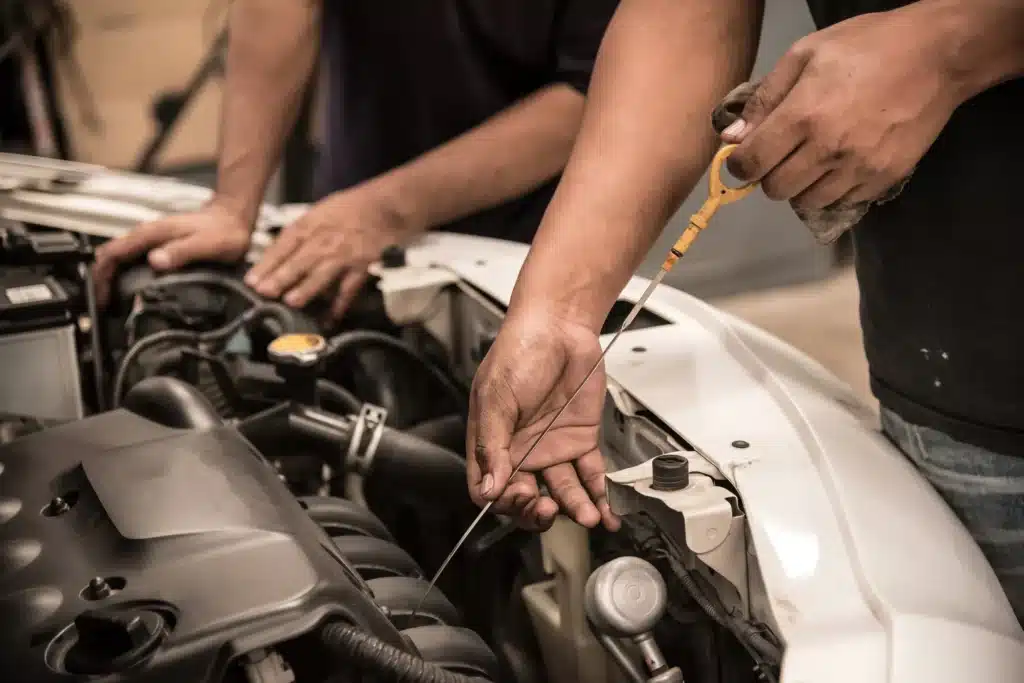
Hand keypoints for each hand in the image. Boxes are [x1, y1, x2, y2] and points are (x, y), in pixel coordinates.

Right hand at [92, 202, 250, 305]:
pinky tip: (131, 290)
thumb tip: (156, 261)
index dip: (101, 276)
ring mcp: (151, 239)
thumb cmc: (223, 231)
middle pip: (110, 257)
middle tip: (104, 306)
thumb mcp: (206, 244)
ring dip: (111, 279)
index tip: (101, 297)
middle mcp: (147, 235)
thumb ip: (182, 252)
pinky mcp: (158, 245)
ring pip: (119, 258)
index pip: (112, 253)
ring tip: (114, 303)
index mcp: (152, 234)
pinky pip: (132, 259)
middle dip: (101, 281)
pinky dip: (124, 275)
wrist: (232, 218)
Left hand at [244, 186, 411, 320]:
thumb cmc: (349, 209)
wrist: (384, 207)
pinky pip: (349, 288)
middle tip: (263, 293)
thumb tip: (276, 257)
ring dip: (306, 289)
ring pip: (322, 274)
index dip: (267, 264)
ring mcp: (343, 255)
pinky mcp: (362, 267)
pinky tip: (331, 317)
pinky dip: (340, 304)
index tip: (252, 280)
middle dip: (280, 278)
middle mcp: (324, 240)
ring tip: (291, 302)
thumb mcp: (318, 212)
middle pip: (299, 261)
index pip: (283, 245)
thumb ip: (299, 233)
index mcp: (310, 225)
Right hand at [467, 308, 619, 531]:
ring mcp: (553, 447)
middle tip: (549, 509)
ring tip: (588, 516)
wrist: (559, 325)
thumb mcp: (496, 397)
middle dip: (538, 512)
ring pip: (563, 492)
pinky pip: (591, 475)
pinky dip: (600, 494)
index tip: (520, 497)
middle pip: (526, 498)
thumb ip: (492, 444)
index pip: (490, 489)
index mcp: (493, 442)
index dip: (503, 502)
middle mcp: (521, 450)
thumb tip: (489, 487)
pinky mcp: (581, 440)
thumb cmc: (519, 351)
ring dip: (575, 509)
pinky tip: (606, 510)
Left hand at [720, 4, 963, 210]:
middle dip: (770, 175)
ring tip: (813, 159)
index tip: (744, 159)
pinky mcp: (884, 179)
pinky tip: (840, 164)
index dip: (739, 165)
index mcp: (803, 116)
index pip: (751, 163)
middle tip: (781, 156)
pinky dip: (833, 190)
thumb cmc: (867, 46)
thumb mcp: (806, 54)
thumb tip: (732, 137)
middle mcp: (828, 149)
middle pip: (776, 189)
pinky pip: (843, 201)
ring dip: (802, 185)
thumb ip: (764, 98)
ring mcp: (859, 168)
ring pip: (808, 201)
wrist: (938, 55)